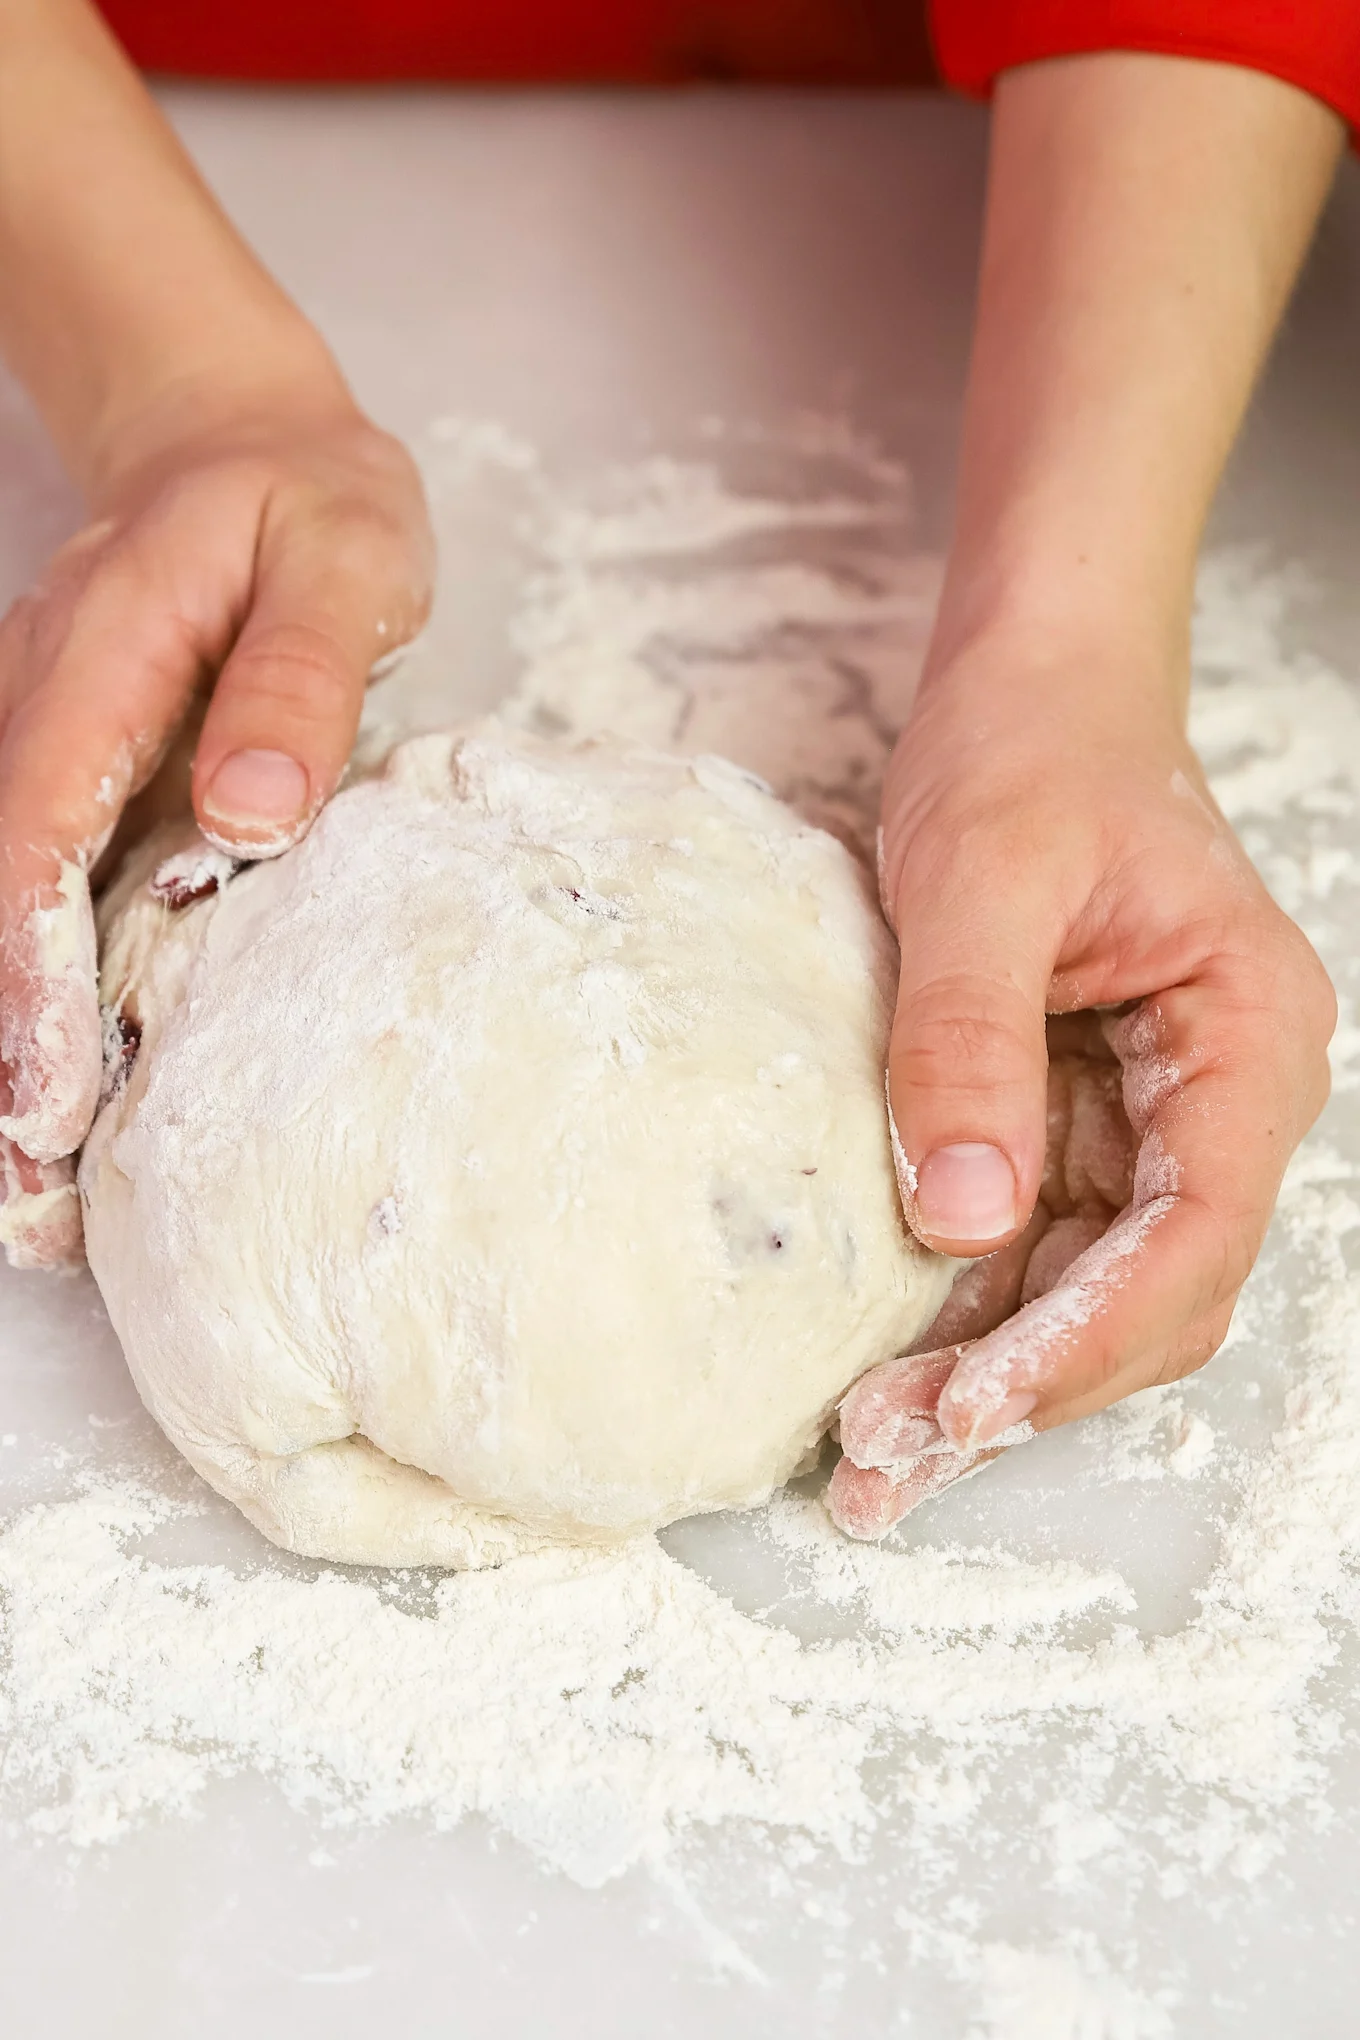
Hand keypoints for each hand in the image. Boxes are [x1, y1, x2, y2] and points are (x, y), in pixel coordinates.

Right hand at [0, 385, 433, 1268]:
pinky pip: (48, 879)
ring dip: (15, 1031)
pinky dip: (47, 980)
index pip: (42, 828)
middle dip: (6, 1043)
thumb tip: (253, 818)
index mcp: (101, 654)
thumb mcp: (341, 558)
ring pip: (11, 895)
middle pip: (1, 888)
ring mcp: (50, 732)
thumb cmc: (308, 502)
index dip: (30, 971)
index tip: (41, 1096)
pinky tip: (70, 1075)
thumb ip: (297, 679)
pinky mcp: (80, 763)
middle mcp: (47, 702)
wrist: (247, 442)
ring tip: (37, 1185)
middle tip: (29, 1201)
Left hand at [827, 634, 1334, 1537]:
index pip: (1197, 1233)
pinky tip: (890, 1364)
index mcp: (1245, 1037)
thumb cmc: (1030, 750)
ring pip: (1094, 1287)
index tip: (977, 1406)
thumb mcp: (982, 876)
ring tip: (877, 1448)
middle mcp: (1217, 1100)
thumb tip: (962, 1221)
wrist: (1032, 690)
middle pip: (1153, 1291)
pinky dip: (971, 1310)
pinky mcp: (1079, 1120)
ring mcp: (1151, 1118)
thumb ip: (971, 1039)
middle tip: (898, 1460)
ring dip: (996, 1372)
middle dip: (1035, 1384)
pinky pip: (1038, 1241)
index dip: (1091, 1336)